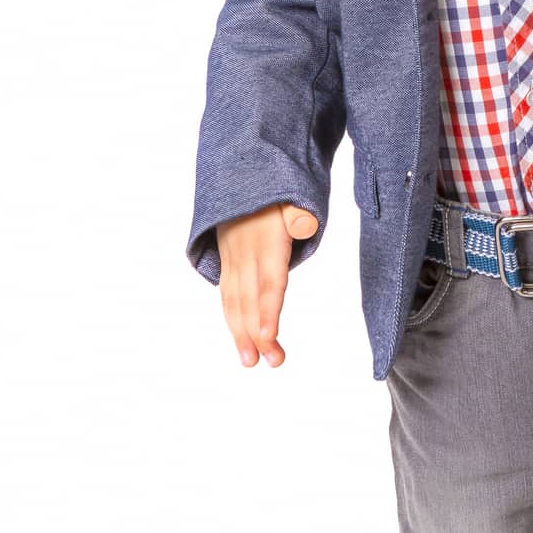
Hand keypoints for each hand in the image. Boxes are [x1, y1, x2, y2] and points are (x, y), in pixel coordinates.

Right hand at [216, 202, 318, 367]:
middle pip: (251, 298)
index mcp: (266, 240)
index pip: (269, 280)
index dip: (268, 310)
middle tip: (270, 362)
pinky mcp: (227, 261)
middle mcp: (246, 253)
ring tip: (249, 361)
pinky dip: (231, 317)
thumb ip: (298, 212)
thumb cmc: (273, 190)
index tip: (268, 336)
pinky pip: (227, 293)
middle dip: (258, 333)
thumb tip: (305, 226)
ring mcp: (233, 258)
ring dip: (241, 332)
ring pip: (235, 300)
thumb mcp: (290, 193)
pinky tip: (239, 338)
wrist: (239, 170)